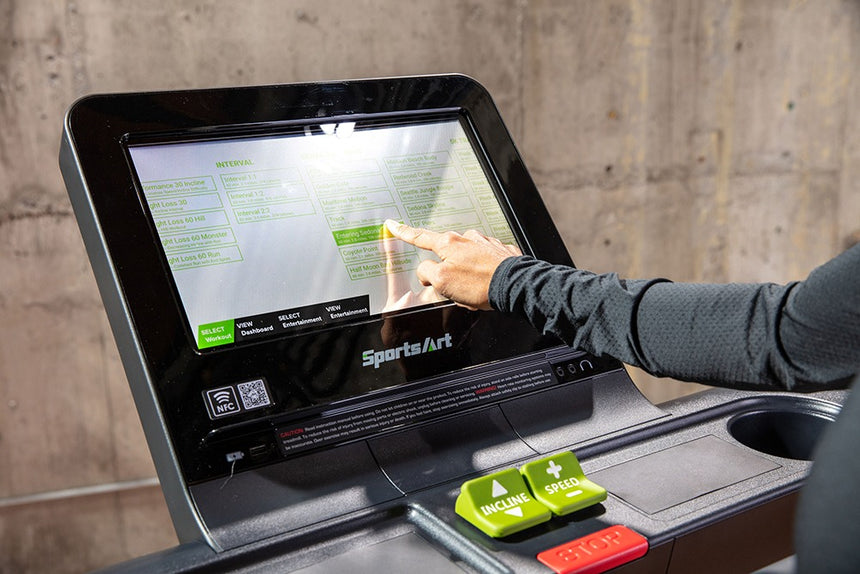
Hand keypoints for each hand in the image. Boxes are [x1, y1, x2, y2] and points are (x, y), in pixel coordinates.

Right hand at [384, 220, 521, 310]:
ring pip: (466, 259)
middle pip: (445, 253)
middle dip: (446, 270)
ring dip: (466, 274)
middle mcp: (466, 238)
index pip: (420, 237)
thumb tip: (426, 271)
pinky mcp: (499, 252)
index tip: (393, 224)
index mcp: (448, 243)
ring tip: (475, 291)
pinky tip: (487, 284)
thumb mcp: (442, 282)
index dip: (404, 232)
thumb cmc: (479, 284)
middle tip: (456, 289)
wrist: (514, 285)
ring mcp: (484, 243)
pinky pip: (484, 262)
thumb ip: (426, 272)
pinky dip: (483, 273)